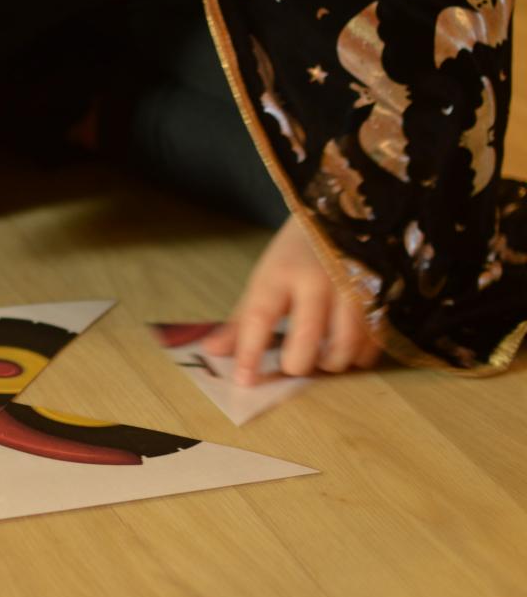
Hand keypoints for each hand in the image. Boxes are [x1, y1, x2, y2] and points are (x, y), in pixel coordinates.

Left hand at [202, 215, 381, 384]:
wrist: (342, 215)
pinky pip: (373, 341)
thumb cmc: (296, 254)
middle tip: (293, 366)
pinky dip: (358, 355)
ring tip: (322, 360)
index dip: (250, 354)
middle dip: (297, 364)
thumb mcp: (265, 280)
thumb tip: (212, 351)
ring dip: (330, 363)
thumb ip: (242, 320)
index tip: (244, 381)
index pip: (259, 318)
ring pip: (344, 346)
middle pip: (305, 339)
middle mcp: (317, 280)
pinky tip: (348, 351)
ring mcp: (352, 287)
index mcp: (281, 273)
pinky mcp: (382, 296)